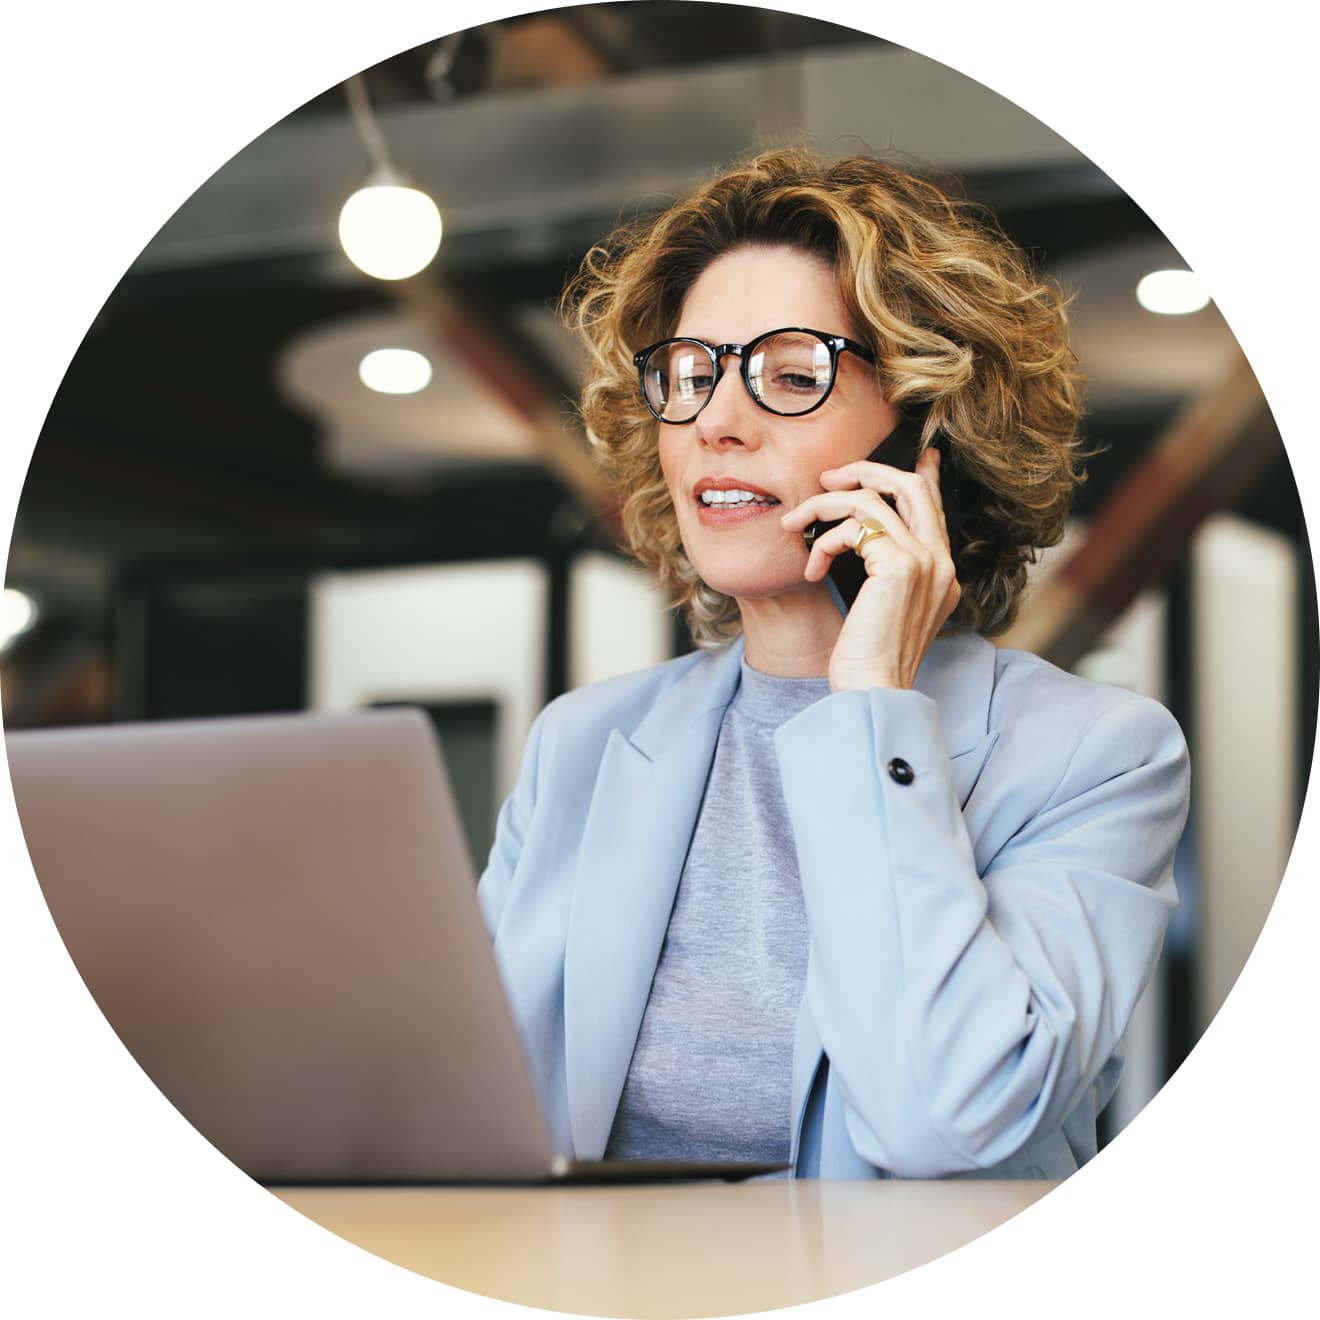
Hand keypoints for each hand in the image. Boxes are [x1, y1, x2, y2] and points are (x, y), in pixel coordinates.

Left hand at [779, 448, 960, 690]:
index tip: (916, 453)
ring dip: (822, 505)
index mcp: (942, 571)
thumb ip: (884, 568)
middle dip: (864, 471)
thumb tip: (861, 533)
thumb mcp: (882, 606)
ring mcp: (925, 562)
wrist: (873, 692)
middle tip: (827, 478)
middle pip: (910, 485)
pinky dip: (822, 541)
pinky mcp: (899, 567)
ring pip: (871, 499)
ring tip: (795, 523)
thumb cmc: (868, 657)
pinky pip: (852, 528)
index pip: (934, 507)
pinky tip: (812, 569)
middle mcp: (941, 562)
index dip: (923, 474)